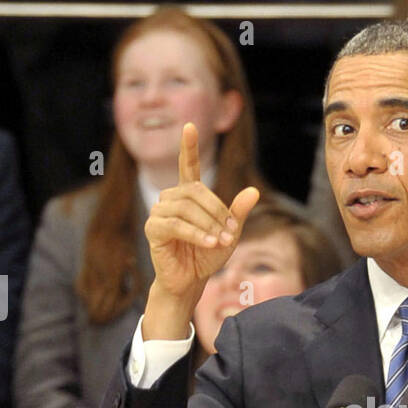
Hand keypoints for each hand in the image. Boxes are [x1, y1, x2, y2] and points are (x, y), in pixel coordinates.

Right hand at [143, 123, 258, 332]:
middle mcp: (171, 199)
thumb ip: (238, 213)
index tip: (190, 126)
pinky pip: (177, 225)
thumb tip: (254, 191)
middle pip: (195, 191)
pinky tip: (210, 243)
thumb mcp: (229, 233)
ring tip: (220, 241)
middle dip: (217, 212)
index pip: (188, 166)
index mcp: (188, 195)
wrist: (191, 281)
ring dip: (208, 225)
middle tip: (231, 233)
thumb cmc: (208, 256)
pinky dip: (197, 234)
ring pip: (187, 208)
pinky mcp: (153, 229)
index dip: (189, 147)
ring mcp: (159, 212)